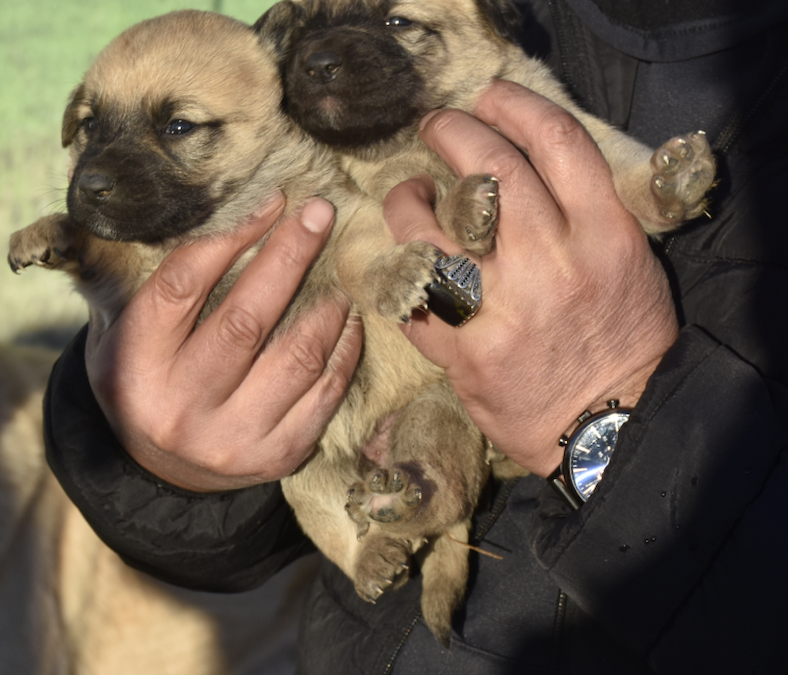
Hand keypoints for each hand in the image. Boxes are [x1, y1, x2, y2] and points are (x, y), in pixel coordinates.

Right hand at [85, 193, 362, 491]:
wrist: (155, 471)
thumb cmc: (139, 377)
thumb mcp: (111, 332)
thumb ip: (131, 277)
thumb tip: (166, 206)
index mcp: (135, 365)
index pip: (184, 285)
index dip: (230, 237)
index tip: (269, 203)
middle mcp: (180, 406)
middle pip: (245, 320)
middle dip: (289, 256)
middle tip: (319, 214)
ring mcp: (230, 438)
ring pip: (295, 359)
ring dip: (325, 306)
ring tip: (338, 273)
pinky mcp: (274, 458)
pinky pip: (323, 396)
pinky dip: (342, 352)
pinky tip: (346, 322)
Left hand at [383, 80, 678, 475]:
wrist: (611, 429)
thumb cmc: (623, 343)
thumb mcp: (629, 264)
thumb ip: (584, 215)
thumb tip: (527, 171)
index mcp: (603, 234)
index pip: (556, 142)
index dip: (514, 106)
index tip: (489, 98)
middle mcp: (551, 261)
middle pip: (488, 170)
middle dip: (452, 133)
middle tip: (435, 128)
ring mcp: (502, 307)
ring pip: (432, 230)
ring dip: (408, 201)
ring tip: (409, 195)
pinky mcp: (464, 351)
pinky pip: (411, 296)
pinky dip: (397, 271)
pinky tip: (398, 261)